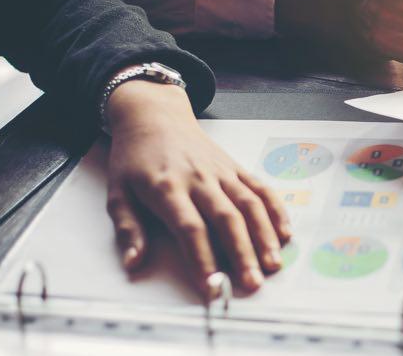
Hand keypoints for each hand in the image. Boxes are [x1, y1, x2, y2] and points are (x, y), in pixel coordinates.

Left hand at [103, 80, 291, 298]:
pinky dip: (276, 210)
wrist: (155, 116)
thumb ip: (128, 229)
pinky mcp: (235, 167)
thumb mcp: (117, 191)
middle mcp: (199, 179)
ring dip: (264, 236)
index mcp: (167, 188)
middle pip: (226, 219)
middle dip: (242, 253)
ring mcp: (221, 172)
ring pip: (249, 204)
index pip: (190, 228)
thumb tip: (133, 262)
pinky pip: (260, 188)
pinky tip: (285, 232)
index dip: (203, 259)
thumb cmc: (135, 157)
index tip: (211, 286)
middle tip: (252, 283)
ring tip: (273, 264)